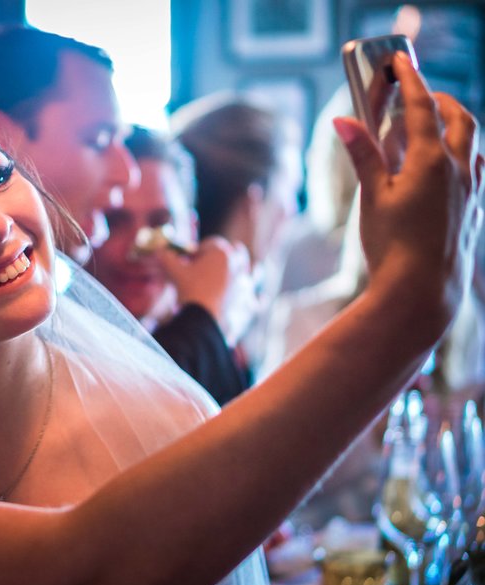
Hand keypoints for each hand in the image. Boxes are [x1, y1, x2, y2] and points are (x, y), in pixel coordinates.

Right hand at [157, 236, 257, 346]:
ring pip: (245, 270)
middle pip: (234, 251)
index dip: (198, 251)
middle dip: (222, 256)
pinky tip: (247, 299)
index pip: (210, 243)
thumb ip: (167, 258)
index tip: (188, 260)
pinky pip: (253, 294)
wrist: (203, 317)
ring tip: (220, 281)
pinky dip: (250, 295)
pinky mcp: (247, 298)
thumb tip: (159, 251)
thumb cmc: (190, 290)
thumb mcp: (174, 272)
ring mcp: (244, 281)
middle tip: (207, 266)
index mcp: (221, 252)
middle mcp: (237, 263)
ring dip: (235, 272)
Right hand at [335, 53, 483, 339]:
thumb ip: (362, 155)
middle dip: (441, 100)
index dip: (410, 80)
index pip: (422, 106)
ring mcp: (471, 191)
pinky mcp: (473, 211)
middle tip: (419, 95)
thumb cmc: (392, 246)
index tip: (400, 62)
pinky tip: (445, 170)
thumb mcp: (371, 198)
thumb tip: (344, 121)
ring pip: (473, 143)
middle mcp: (458, 170)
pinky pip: (476, 170)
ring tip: (432, 129)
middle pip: (460, 118)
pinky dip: (462, 156)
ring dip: (455, 126)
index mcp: (430, 161)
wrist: (421, 291)